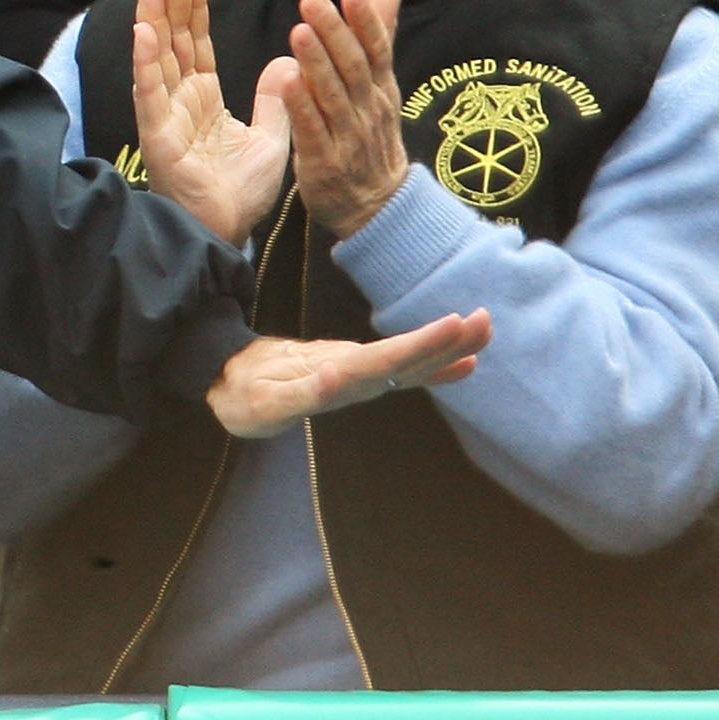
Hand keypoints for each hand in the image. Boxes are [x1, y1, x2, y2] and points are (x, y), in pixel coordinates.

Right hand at [130, 0, 290, 246]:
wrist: (230, 233)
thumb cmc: (241, 192)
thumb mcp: (272, 137)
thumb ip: (275, 99)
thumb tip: (287, 61)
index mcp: (202, 98)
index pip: (194, 41)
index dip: (191, 5)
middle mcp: (178, 100)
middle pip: (173, 39)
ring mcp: (165, 116)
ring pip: (157, 59)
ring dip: (152, 19)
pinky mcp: (159, 137)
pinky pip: (150, 94)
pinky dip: (146, 63)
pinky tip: (144, 33)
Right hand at [207, 309, 489, 439]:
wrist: (236, 399)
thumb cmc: (249, 395)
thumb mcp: (265, 400)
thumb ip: (300, 393)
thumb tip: (336, 379)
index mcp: (337, 381)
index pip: (386, 360)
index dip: (421, 344)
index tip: (455, 324)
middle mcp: (355, 382)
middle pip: (406, 363)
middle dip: (444, 343)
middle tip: (482, 319)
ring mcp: (357, 382)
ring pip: (407, 367)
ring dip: (444, 349)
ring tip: (480, 327)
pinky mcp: (352, 378)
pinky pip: (400, 376)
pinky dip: (435, 372)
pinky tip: (466, 365)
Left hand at [270, 0, 409, 237]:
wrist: (376, 207)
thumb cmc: (371, 135)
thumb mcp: (380, 84)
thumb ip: (379, 33)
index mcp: (380, 89)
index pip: (376, 50)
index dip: (366, 23)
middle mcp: (368, 109)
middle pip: (352, 67)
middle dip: (334, 33)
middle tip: (313, 0)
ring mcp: (348, 137)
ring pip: (333, 96)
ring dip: (316, 64)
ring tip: (298, 31)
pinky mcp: (325, 163)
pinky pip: (312, 131)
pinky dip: (301, 108)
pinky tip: (286, 83)